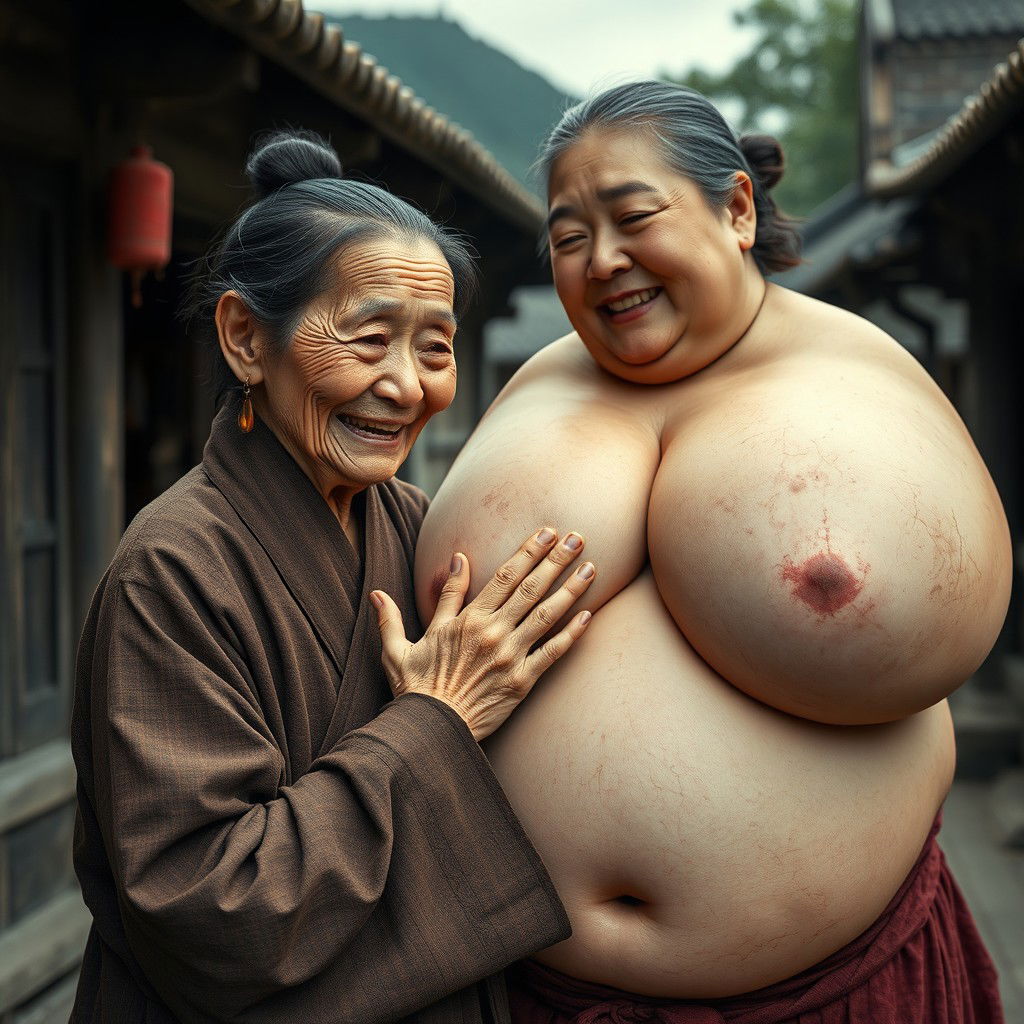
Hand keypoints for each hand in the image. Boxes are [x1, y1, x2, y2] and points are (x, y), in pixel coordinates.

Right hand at [371, 529, 594, 740]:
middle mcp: (492, 632)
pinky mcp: (522, 681)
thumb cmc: (414, 690)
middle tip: (578, 538)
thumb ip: (393, 617)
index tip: (547, 533)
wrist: (430, 731)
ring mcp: (510, 656)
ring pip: (546, 615)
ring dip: (570, 589)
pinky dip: (572, 633)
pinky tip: (588, 615)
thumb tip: (380, 592)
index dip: (528, 551)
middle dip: (556, 560)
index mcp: (466, 620)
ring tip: (591, 568)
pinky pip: (552, 653)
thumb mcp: (399, 649)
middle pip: (530, 588)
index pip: (504, 576)